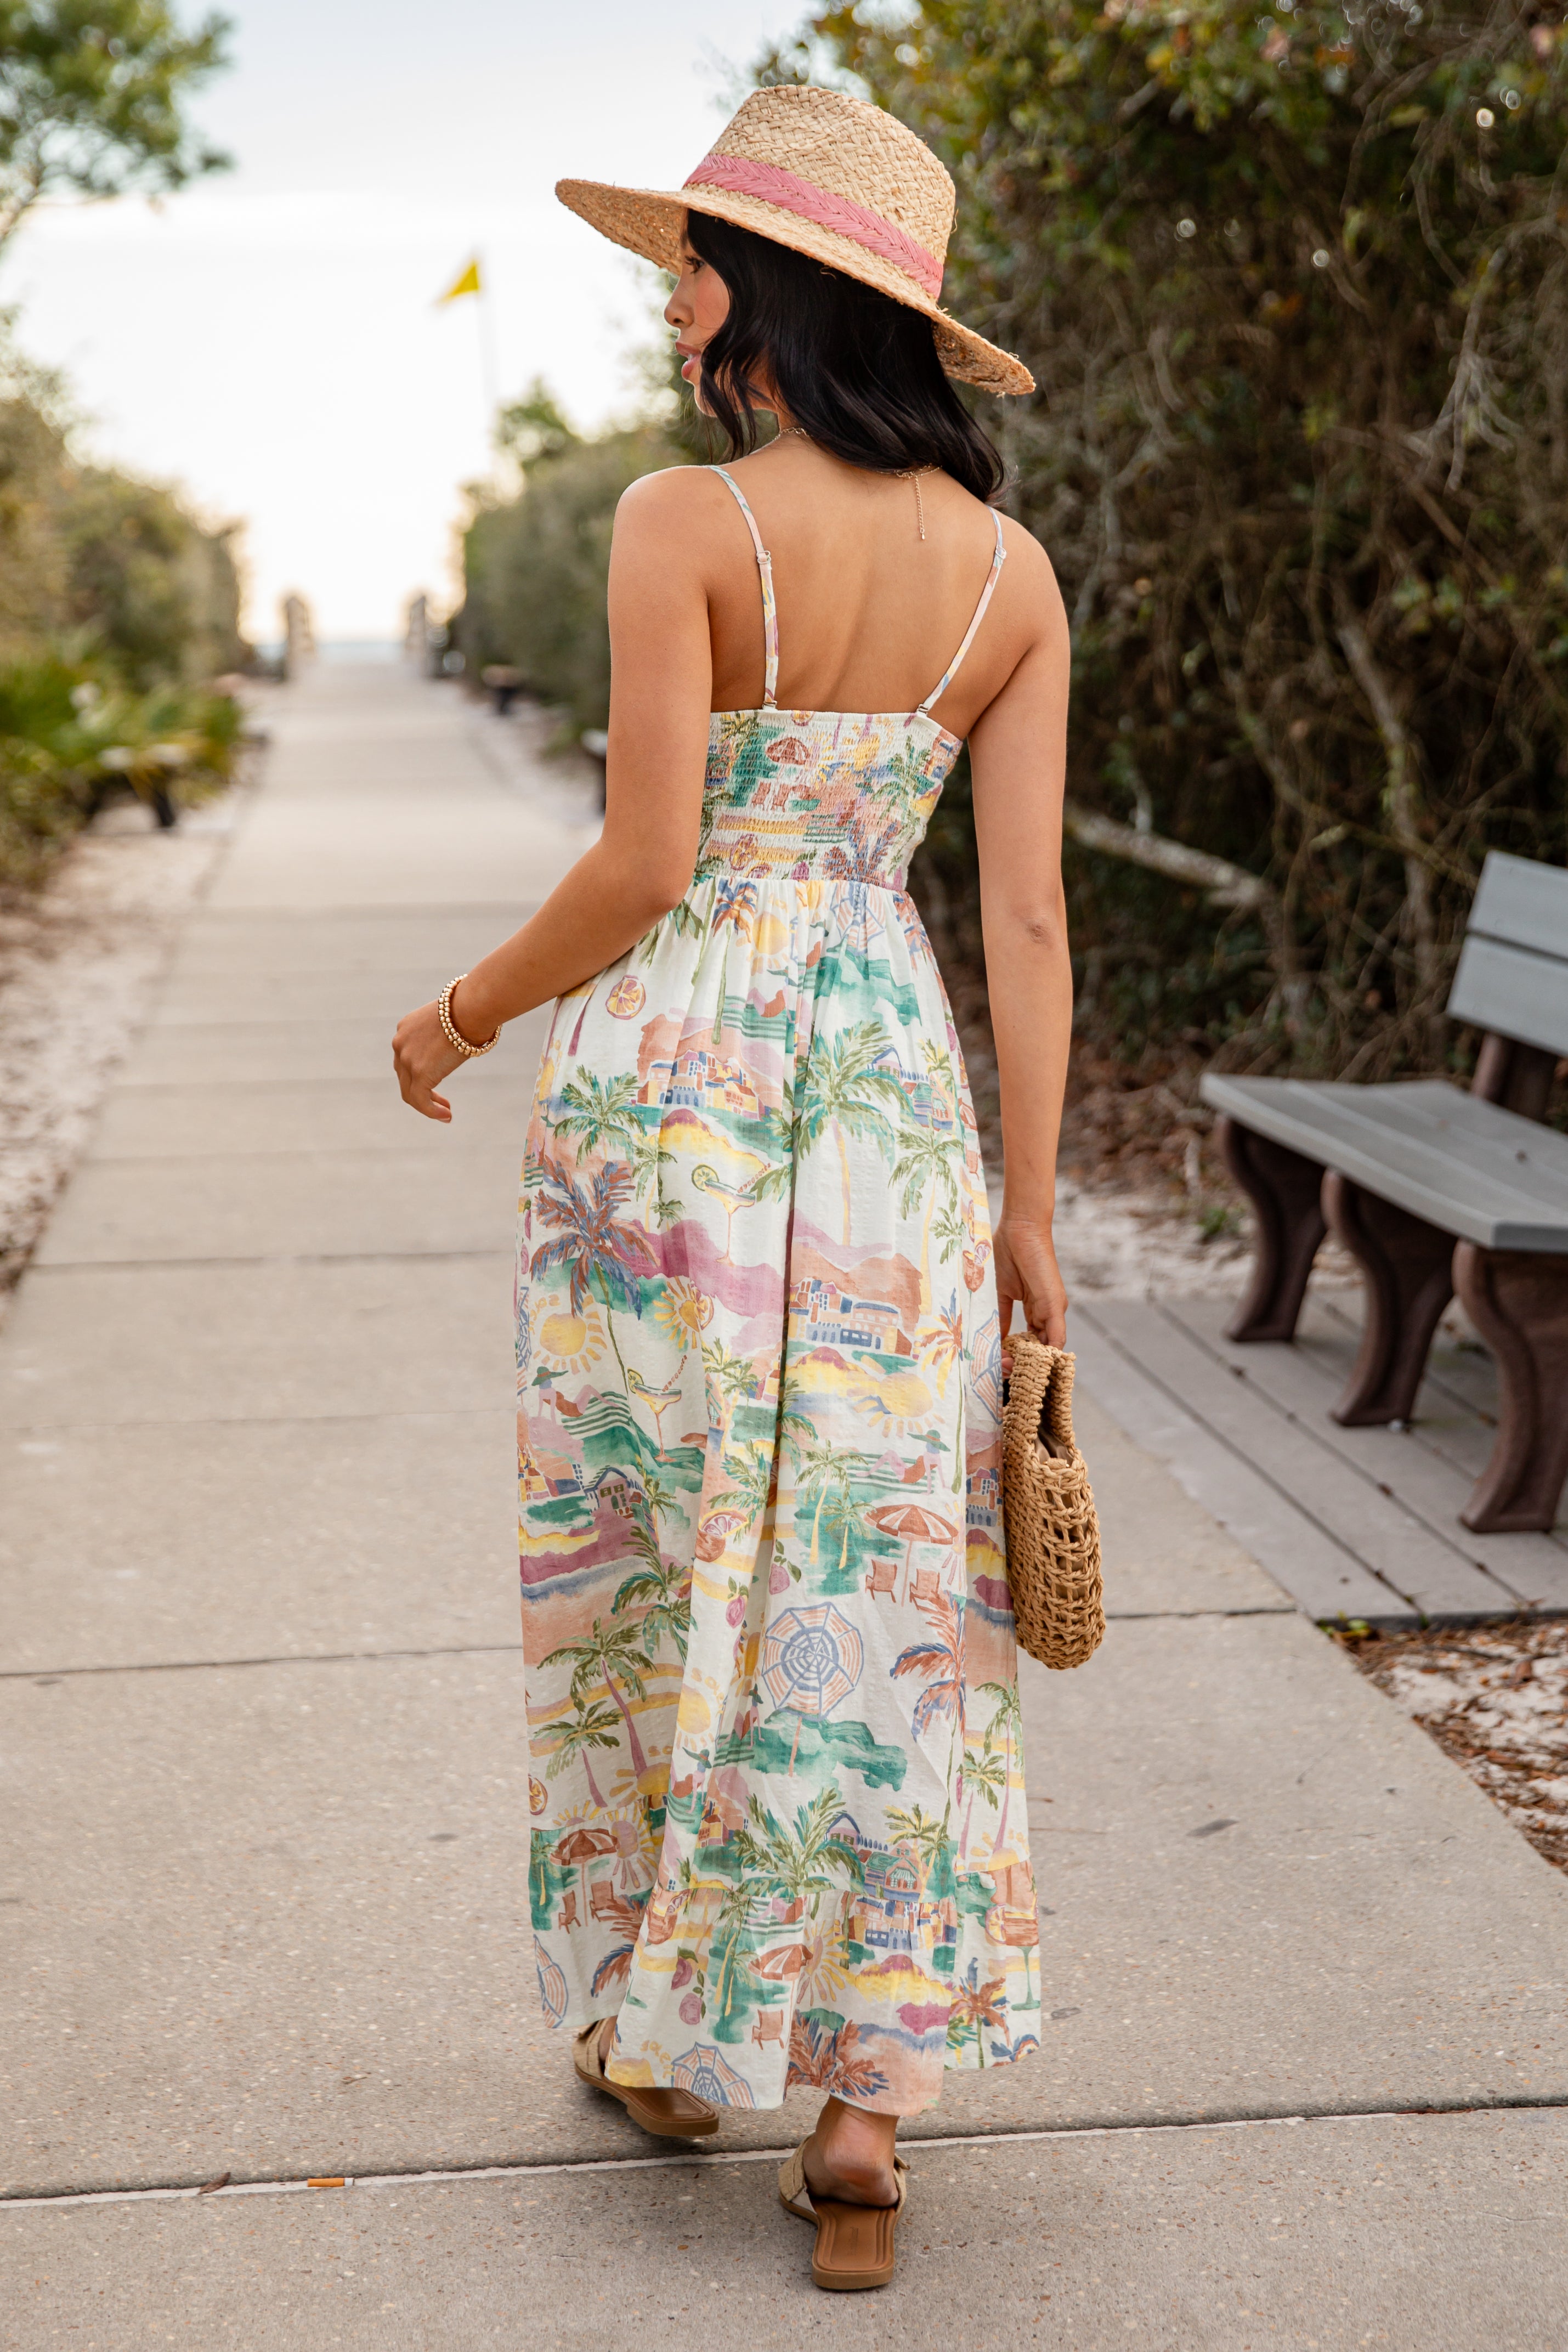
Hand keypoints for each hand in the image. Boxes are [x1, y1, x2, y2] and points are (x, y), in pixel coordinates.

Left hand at [392, 999, 466, 1121]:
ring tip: (446, 1113)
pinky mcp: (419, 1073)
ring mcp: (406, 1059)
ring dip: (428, 1105)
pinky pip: (420, 1101)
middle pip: (405, 1078)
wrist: (470, 1010)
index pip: (406, 1059)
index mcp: (405, 1029)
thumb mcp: (448, 1022)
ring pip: (410, 1093)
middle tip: (443, 1103)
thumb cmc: (470, 1011)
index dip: (420, 1074)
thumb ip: (443, 1036)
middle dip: (423, 1093)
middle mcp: (400, 1044)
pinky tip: (446, 1116)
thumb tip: (458, 1044)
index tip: (438, 1081)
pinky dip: (431, 1111)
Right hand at [993, 1211, 1067, 1363]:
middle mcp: (1048, 1312)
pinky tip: (1034, 1366)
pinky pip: (1056, 1337)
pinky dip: (1047, 1353)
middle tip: (1003, 1373)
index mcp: (1036, 1309)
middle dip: (1024, 1363)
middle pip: (1040, 1348)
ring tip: (1011, 1374)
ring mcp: (1053, 1310)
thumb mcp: (1001, 1292)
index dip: (1018, 1355)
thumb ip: (1002, 1316)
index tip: (1000, 1366)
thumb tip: (997, 1338)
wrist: (1021, 1228)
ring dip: (1033, 1363)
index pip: (1031, 1341)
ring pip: (1048, 1347)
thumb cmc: (1007, 1253)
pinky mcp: (1055, 1305)